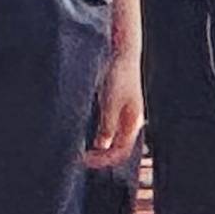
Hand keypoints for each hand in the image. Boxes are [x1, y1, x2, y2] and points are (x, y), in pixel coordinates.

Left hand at [89, 48, 146, 162]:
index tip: (84, 160)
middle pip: (118, 148)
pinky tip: (87, 134)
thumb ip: (107, 127)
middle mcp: (131, 121)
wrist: (123, 53)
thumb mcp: (110, 104)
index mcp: (133, 122)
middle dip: (101, 157)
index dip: (103, 160)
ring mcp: (125, 114)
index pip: (120, 152)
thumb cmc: (118, 76)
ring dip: (99, 147)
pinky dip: (99, 136)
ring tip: (82, 149)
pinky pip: (110, 129)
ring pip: (113, 139)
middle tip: (81, 158)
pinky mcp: (118, 106)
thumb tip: (101, 146)